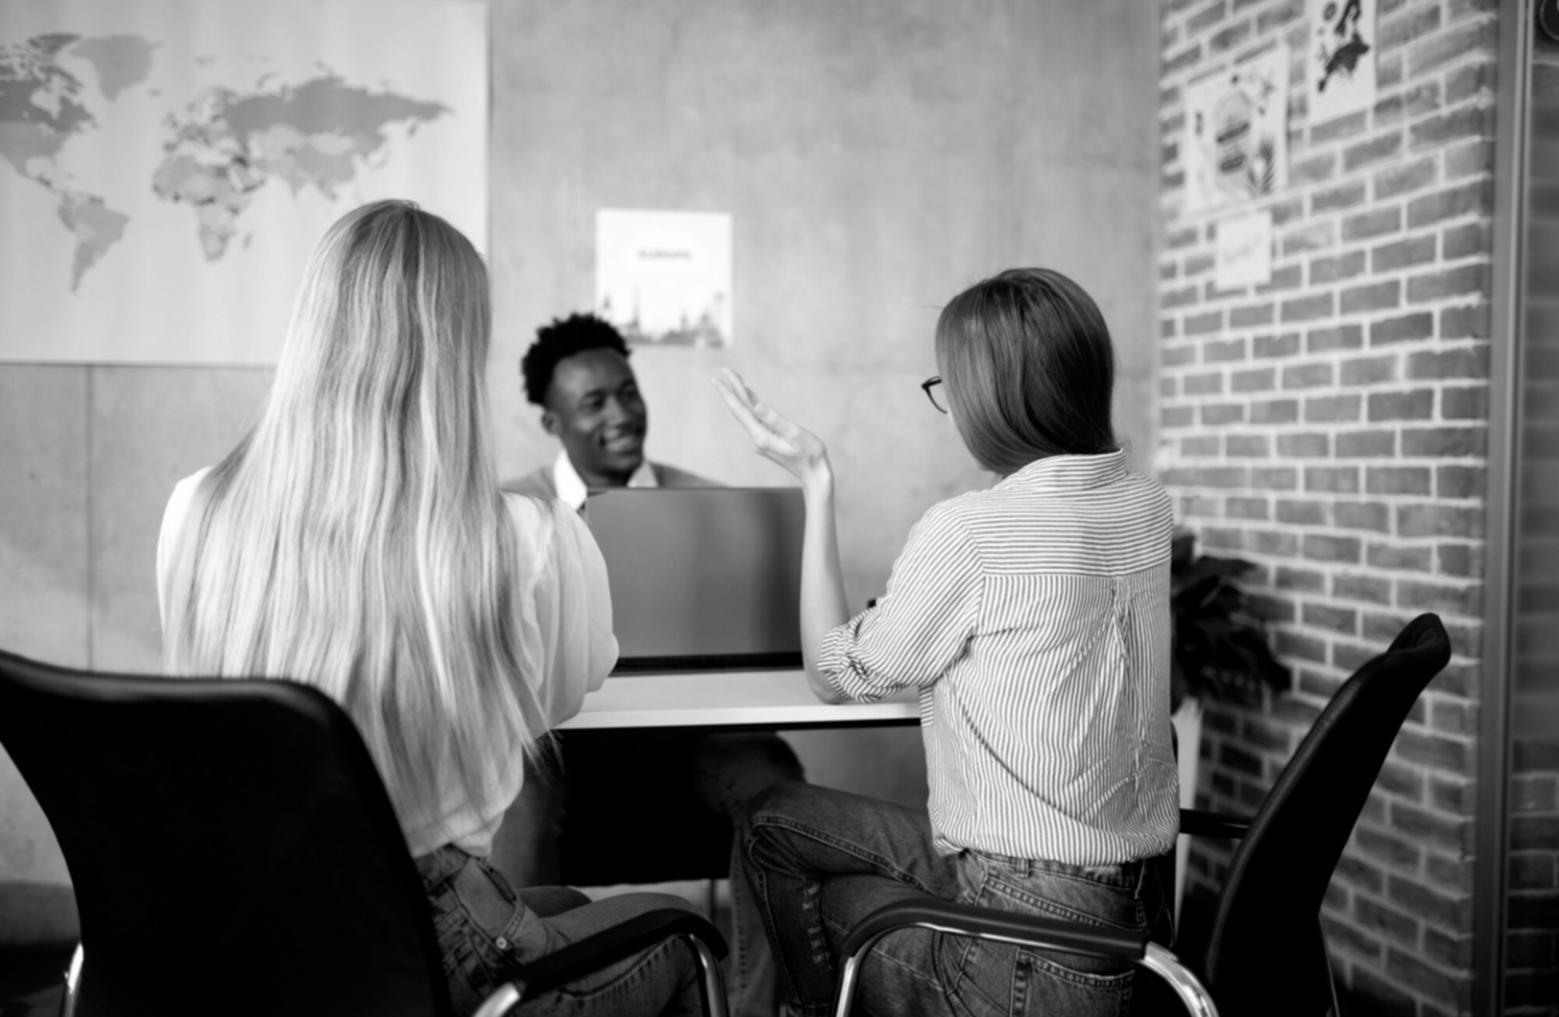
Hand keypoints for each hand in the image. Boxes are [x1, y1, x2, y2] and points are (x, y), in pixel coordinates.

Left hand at [712, 368, 831, 489]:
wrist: (815, 474)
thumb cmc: (810, 454)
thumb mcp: (795, 434)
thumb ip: (776, 421)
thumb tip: (757, 406)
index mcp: (761, 436)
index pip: (740, 411)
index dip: (728, 394)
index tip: (717, 379)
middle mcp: (757, 438)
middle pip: (741, 409)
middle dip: (731, 389)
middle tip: (723, 370)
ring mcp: (761, 438)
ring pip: (747, 412)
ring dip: (740, 394)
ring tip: (733, 377)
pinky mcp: (768, 438)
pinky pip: (755, 417)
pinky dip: (751, 403)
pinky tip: (748, 395)